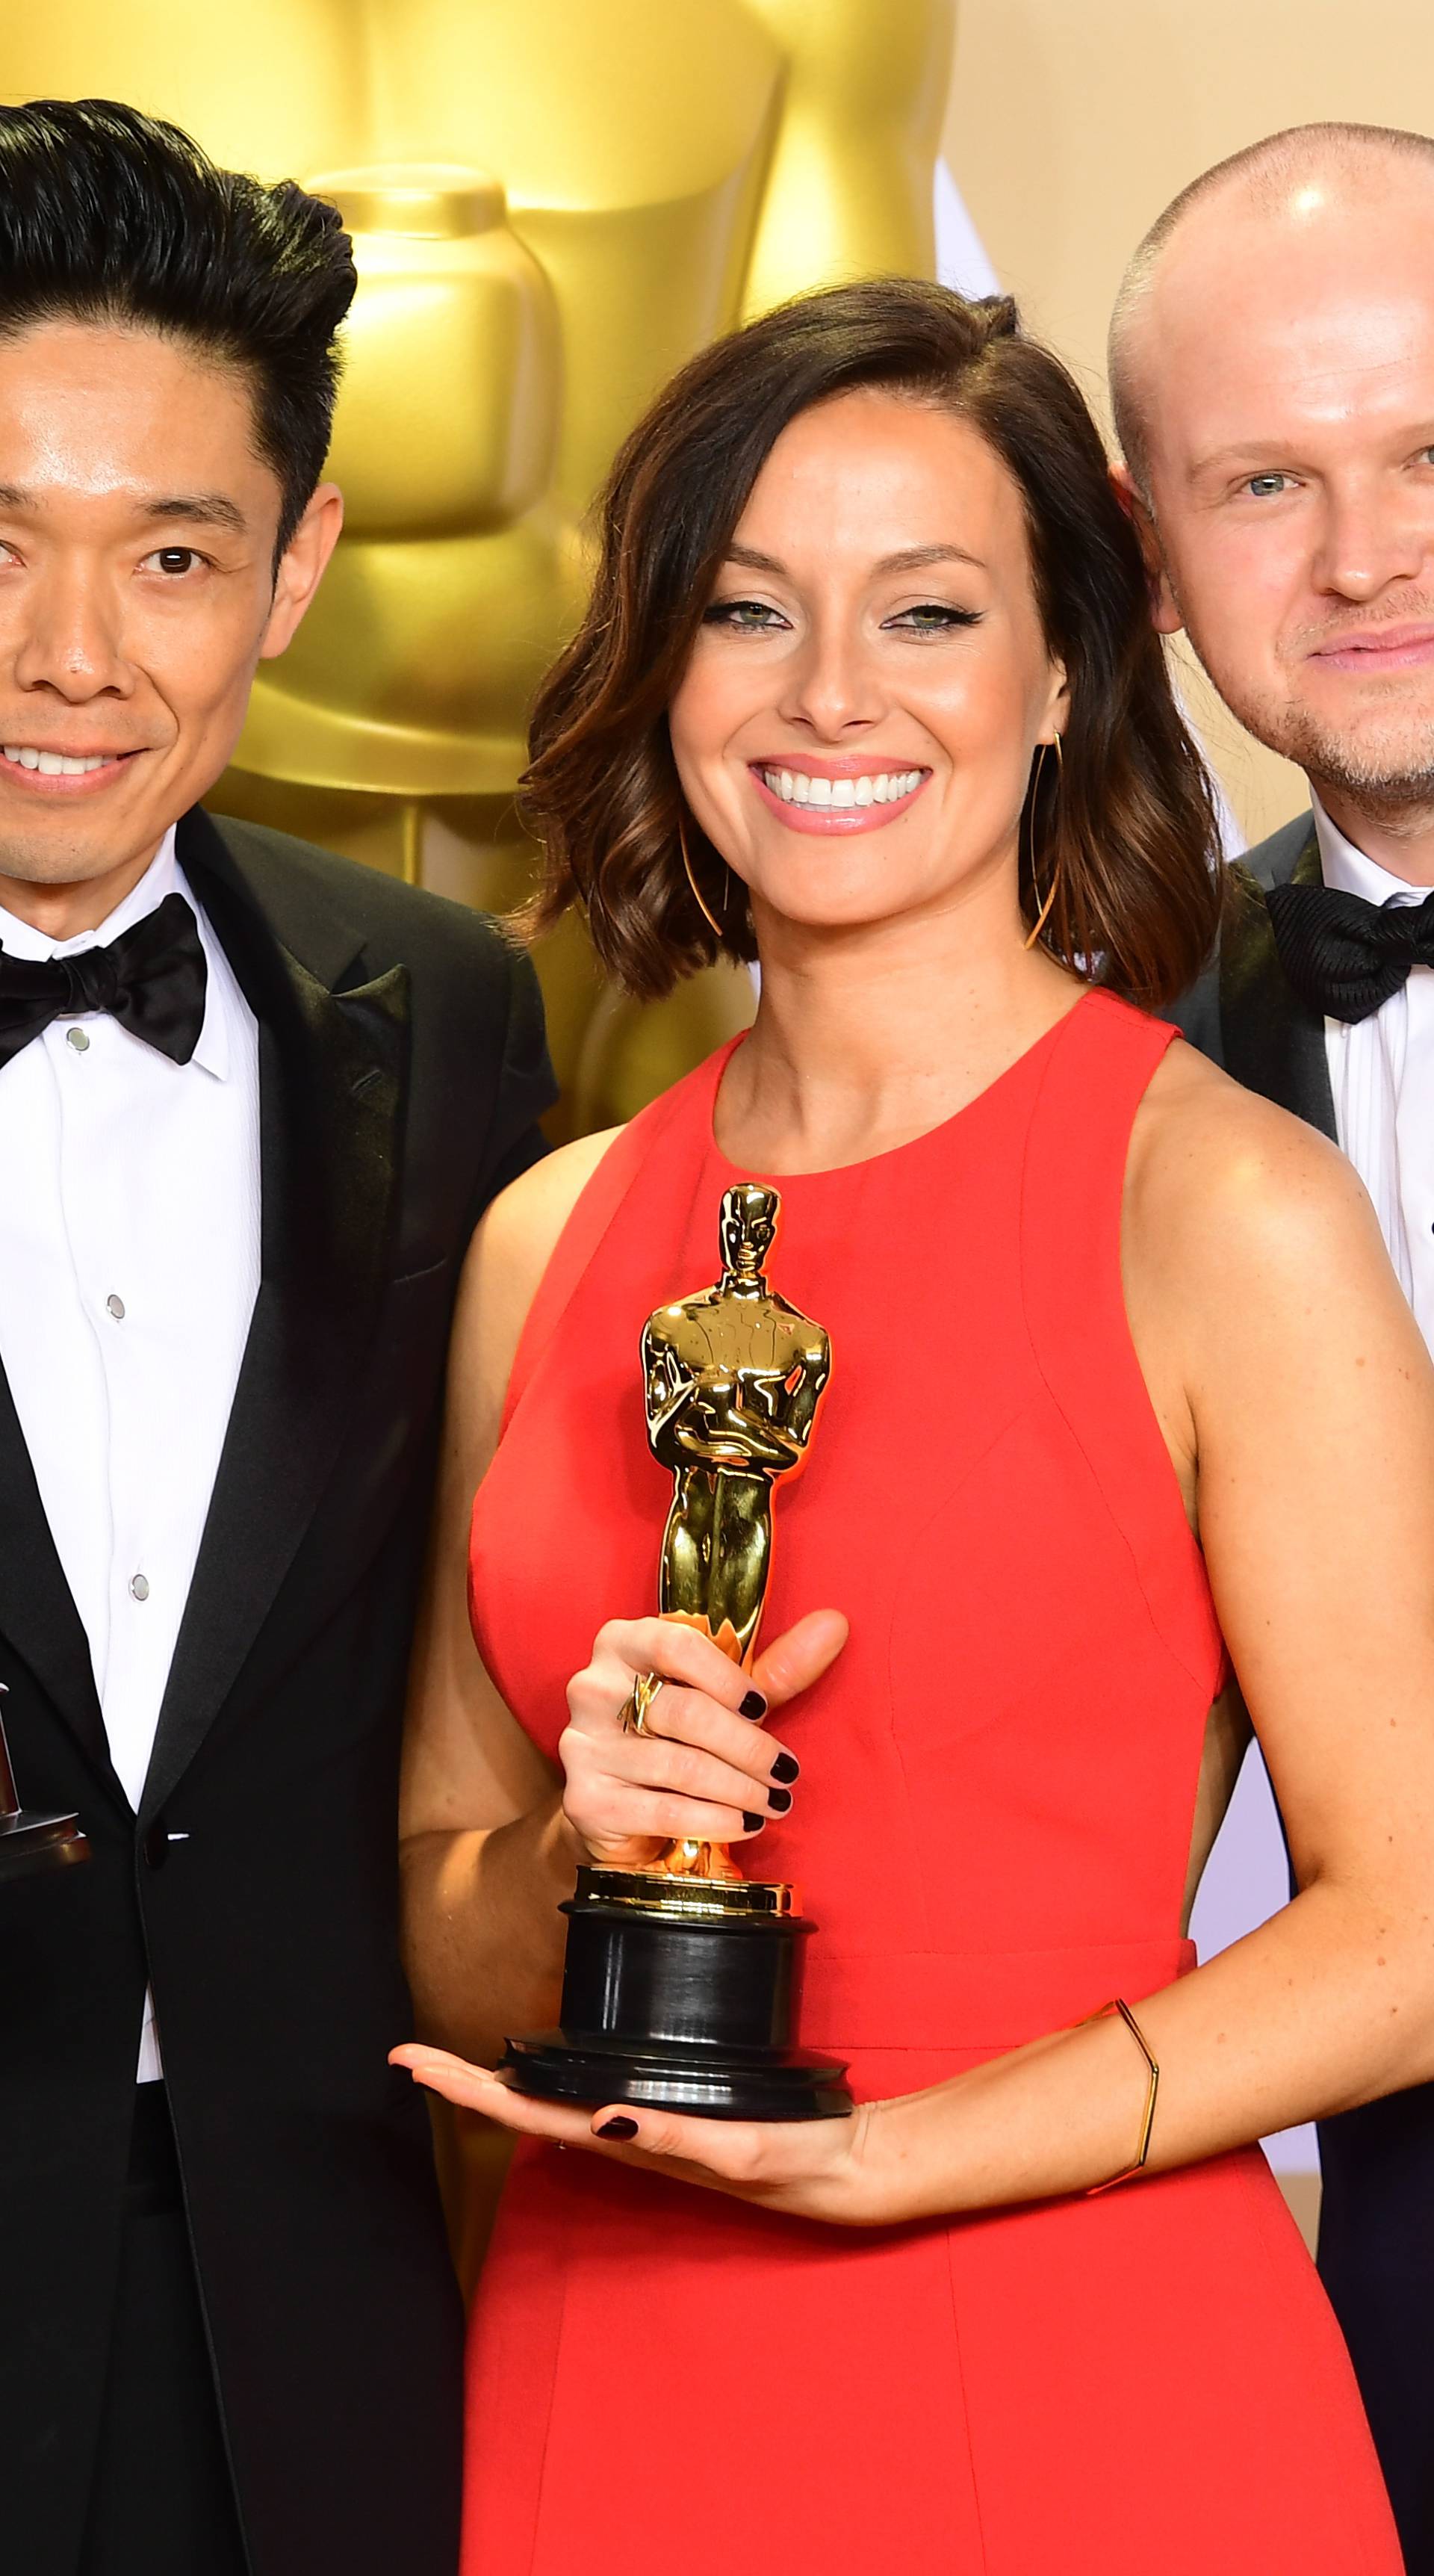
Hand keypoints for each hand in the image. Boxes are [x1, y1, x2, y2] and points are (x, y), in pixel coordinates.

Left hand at [389, 2043, 885, 2224]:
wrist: (846, 2172)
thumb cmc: (798, 2160)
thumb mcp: (740, 2146)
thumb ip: (675, 2136)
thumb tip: (601, 2118)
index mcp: (629, 2141)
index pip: (526, 2110)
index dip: (465, 2087)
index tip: (410, 2065)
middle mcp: (624, 2136)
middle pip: (522, 2105)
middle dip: (464, 2081)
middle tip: (408, 2056)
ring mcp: (642, 2129)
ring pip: (550, 2102)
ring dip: (499, 2082)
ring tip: (455, 2061)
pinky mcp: (667, 2115)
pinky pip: (590, 2096)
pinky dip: (551, 2078)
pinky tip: (547, 2066)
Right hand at [559, 1606, 846, 1868]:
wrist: (619, 1807)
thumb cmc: (679, 1737)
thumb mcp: (725, 1697)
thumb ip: (776, 1667)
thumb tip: (835, 1625)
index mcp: (622, 1644)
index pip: (674, 1644)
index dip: (727, 1677)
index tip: (763, 1707)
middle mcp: (593, 1688)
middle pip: (684, 1712)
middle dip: (747, 1747)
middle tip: (786, 1771)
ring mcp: (583, 1745)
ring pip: (678, 1766)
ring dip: (740, 1788)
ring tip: (775, 1802)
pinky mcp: (585, 1800)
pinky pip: (662, 1810)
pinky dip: (714, 1819)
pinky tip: (745, 1824)